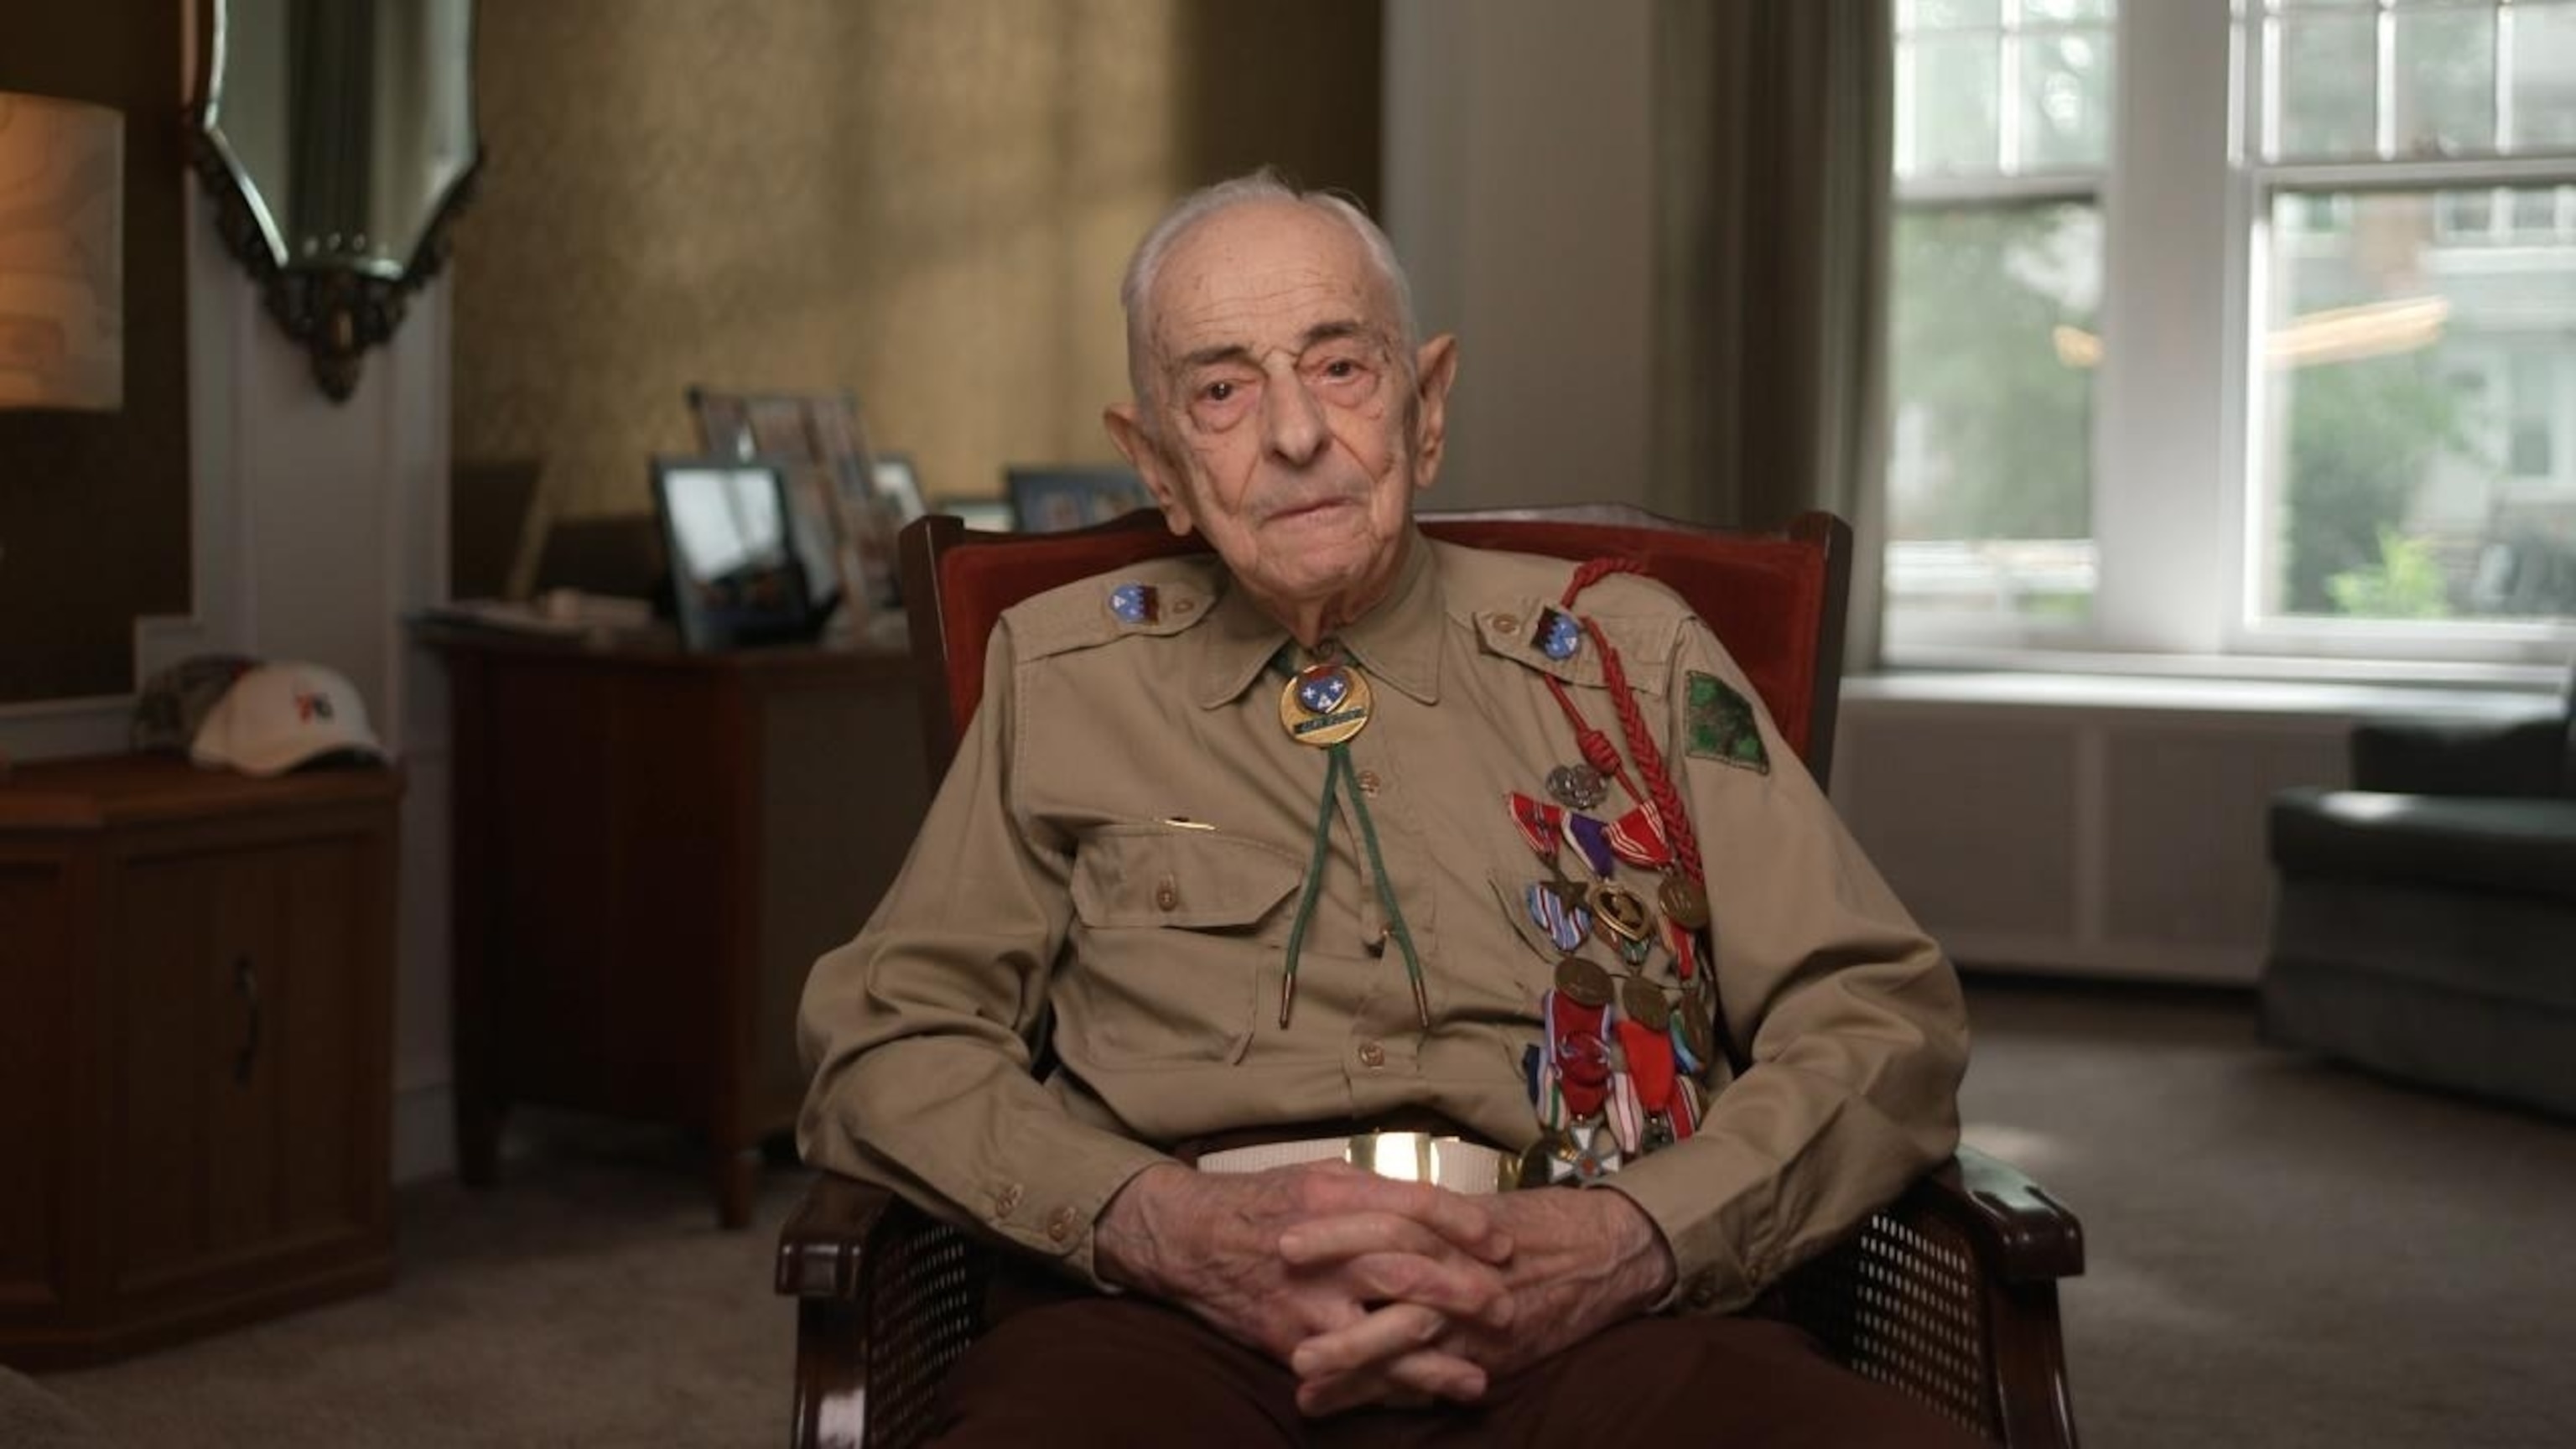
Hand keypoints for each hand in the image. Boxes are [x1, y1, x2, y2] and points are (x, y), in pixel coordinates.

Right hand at [1095, 1162, 1517, 1405]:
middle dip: (1464, 1291)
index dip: (1465, 1223)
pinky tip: (1423, 1397)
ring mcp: (1305, 1300)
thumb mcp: (1316, 1175)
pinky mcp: (1289, 1342)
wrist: (1188, 1241)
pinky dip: (1389, 1388)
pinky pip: (1349, 1372)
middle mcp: (1323, 1247)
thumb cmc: (1260, 1204)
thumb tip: (1434, 1208)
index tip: (1501, 1242)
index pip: (1414, 1204)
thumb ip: (1373, 1191)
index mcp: (1333, 1194)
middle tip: (1504, 1307)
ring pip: (1383, 1332)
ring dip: (1436, 1359)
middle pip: (1409, 1268)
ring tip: (1478, 1377)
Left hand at [1280, 1185, 1674, 1414]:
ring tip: (1301, 1383)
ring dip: (1350, 1364)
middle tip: (1277, 1319)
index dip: (1333, 1232)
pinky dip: (1393, 1398)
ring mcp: (1472, 1320)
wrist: (1605, 1253)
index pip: (1383, 1221)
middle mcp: (1457, 1270)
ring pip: (1404, 1340)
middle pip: (1384, 1281)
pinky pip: (1434, 1382)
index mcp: (1449, 1225)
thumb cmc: (1534, 1224)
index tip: (1282, 1239)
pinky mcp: (1489, 1358)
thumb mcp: (1471, 1210)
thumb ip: (1420, 1216)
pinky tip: (1351, 1410)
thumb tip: (1357, 1209)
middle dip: (1330, 1303)